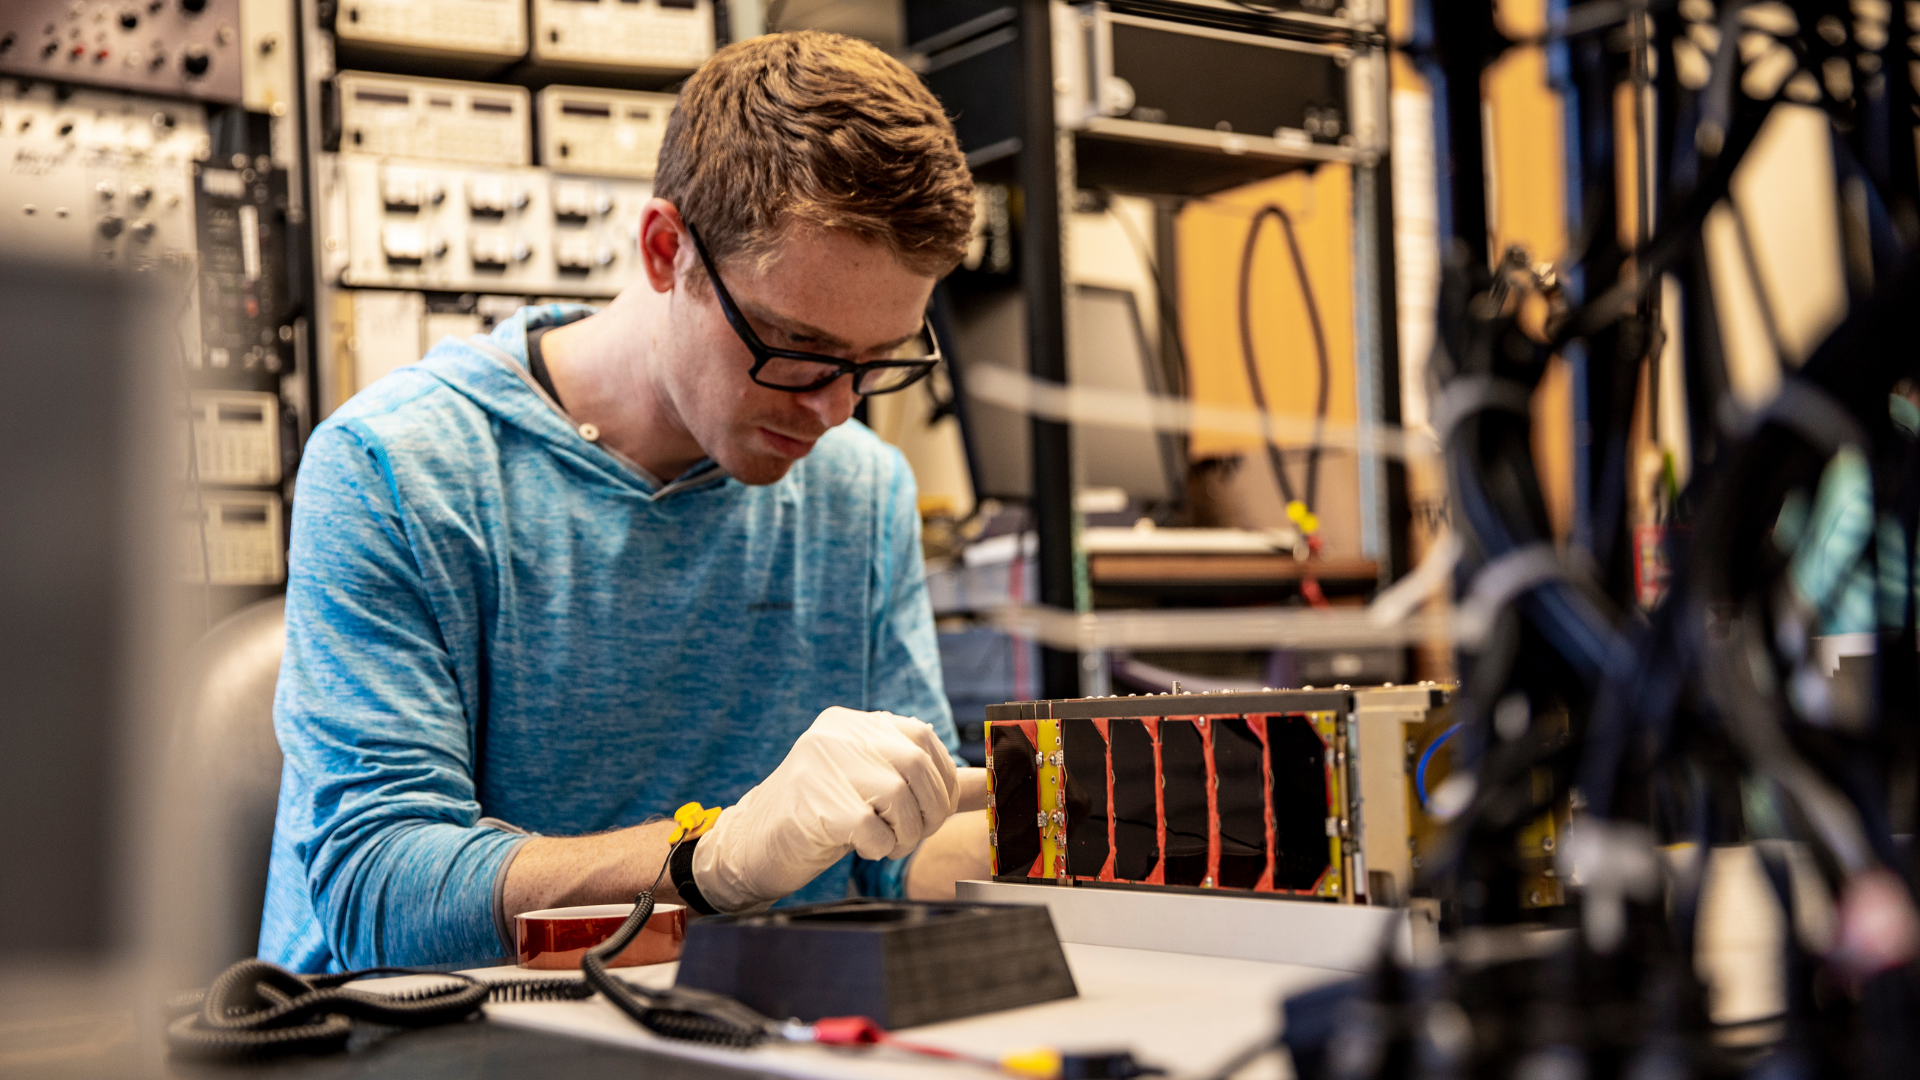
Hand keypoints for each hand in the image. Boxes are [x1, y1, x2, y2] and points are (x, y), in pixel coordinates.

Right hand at [692, 706, 959, 911]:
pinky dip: (879, 845)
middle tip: (912, 835)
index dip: (941, 779)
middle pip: (914, 765)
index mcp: (853, 722)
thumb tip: (1001, 783)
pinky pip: (872, 827)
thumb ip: (934, 782)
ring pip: (898, 795)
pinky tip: (862, 847)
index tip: (933, 810)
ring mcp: (822, 765)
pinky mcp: (813, 804)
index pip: (921, 736)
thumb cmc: (823, 816)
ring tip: (886, 842)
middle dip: (930, 809)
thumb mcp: (876, 787)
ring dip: (906, 832)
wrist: (752, 846)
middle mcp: (837, 734)